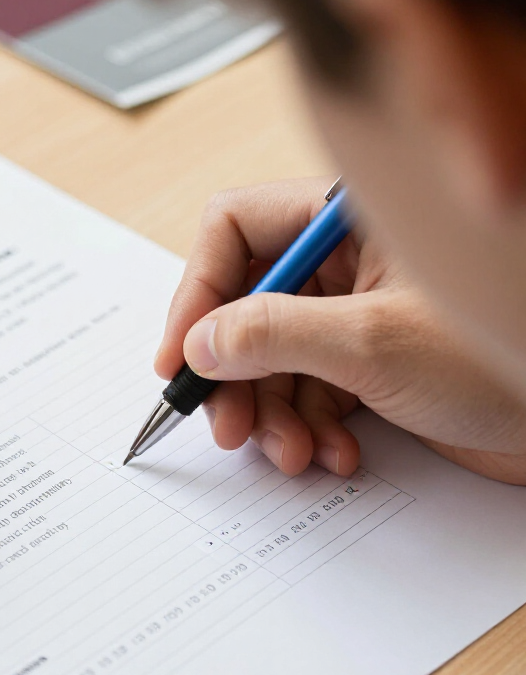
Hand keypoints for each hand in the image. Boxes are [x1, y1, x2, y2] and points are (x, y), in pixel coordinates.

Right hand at [156, 179, 525, 484]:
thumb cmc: (502, 354)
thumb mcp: (372, 343)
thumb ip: (272, 335)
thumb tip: (199, 343)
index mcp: (346, 220)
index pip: (236, 230)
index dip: (198, 292)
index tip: (181, 357)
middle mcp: (345, 259)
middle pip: (244, 306)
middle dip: (236, 375)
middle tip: (228, 426)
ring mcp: (353, 313)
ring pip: (271, 359)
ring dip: (273, 415)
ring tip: (294, 454)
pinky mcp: (366, 363)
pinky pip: (306, 391)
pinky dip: (309, 428)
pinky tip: (335, 454)